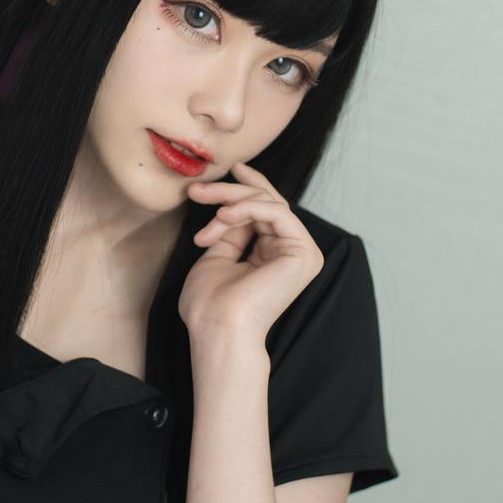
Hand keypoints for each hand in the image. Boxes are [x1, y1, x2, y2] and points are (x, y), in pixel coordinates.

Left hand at [178, 160, 324, 346]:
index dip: (246, 187)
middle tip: (198, 190)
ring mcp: (303, 253)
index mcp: (275, 255)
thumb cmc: (211, 304)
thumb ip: (231, 230)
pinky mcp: (305, 253)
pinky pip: (277, 213)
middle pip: (267, 203)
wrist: (217, 330)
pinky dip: (247, 208)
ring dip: (231, 201)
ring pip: (270, 203)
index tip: (224, 173)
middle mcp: (293, 253)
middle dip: (231, 191)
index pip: (265, 211)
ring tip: (204, 208)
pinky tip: (222, 217)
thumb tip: (233, 205)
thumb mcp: (217, 256)